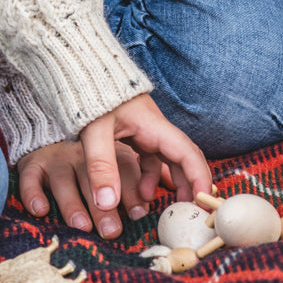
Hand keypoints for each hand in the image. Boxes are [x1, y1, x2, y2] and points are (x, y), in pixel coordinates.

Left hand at [16, 93, 210, 240]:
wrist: (79, 70)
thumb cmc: (89, 95)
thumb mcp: (94, 132)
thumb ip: (101, 167)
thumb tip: (107, 205)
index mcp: (153, 125)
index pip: (187, 153)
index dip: (199, 177)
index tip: (203, 201)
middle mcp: (155, 128)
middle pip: (184, 158)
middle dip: (192, 184)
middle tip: (192, 212)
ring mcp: (146, 130)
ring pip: (169, 160)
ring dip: (173, 182)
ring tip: (169, 208)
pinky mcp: (135, 133)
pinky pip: (151, 159)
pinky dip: (151, 177)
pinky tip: (141, 194)